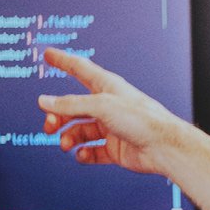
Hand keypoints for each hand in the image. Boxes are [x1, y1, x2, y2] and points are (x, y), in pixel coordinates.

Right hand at [36, 48, 197, 173]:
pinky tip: (83, 154)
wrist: (164, 148)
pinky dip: (84, 154)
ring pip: (80, 131)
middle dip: (58, 116)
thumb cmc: (143, 120)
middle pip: (74, 107)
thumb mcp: (101, 106)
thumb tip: (45, 101)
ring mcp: (112, 128)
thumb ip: (70, 104)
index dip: (63, 61)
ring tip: (66, 144)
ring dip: (69, 137)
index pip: (80, 69)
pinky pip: (92, 151)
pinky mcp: (115, 148)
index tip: (48, 55)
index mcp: (107, 88)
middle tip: (49, 126)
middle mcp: (109, 106)